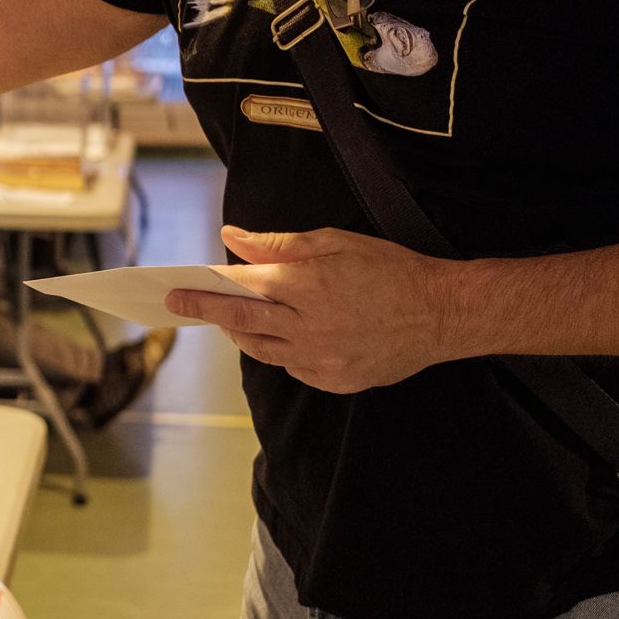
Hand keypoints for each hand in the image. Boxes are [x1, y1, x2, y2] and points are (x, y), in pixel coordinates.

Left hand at [162, 225, 462, 393]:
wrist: (443, 314)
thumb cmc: (391, 270)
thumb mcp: (335, 243)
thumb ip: (278, 245)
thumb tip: (231, 237)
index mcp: (308, 287)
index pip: (240, 290)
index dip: (205, 289)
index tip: (176, 288)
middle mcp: (309, 327)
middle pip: (241, 323)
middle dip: (204, 312)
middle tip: (175, 306)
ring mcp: (322, 359)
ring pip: (262, 349)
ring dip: (238, 333)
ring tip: (226, 319)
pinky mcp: (335, 381)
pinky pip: (291, 366)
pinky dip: (278, 350)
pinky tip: (277, 335)